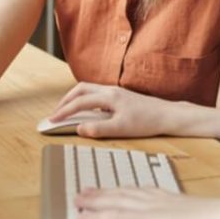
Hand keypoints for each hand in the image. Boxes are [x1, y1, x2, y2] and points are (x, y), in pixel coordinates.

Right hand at [49, 83, 181, 137]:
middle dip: (65, 101)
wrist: (167, 115)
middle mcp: (111, 90)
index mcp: (109, 97)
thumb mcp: (121, 129)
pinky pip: (96, 93)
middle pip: (80, 89)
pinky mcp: (120, 96)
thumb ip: (98, 129)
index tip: (52, 120)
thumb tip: (79, 128)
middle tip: (56, 114)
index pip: (79, 102)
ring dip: (75, 99)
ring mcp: (116, 91)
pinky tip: (87, 111)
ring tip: (67, 111)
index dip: (63, 111)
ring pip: (88, 89)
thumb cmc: (147, 122)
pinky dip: (85, 99)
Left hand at [76, 188, 219, 218]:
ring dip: (94, 201)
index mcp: (169, 198)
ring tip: (77, 201)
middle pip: (122, 193)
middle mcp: (156, 199)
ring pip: (114, 202)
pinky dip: (97, 217)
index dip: (122, 190)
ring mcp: (151, 208)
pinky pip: (115, 218)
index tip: (110, 189)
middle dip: (102, 192)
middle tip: (84, 191)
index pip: (139, 191)